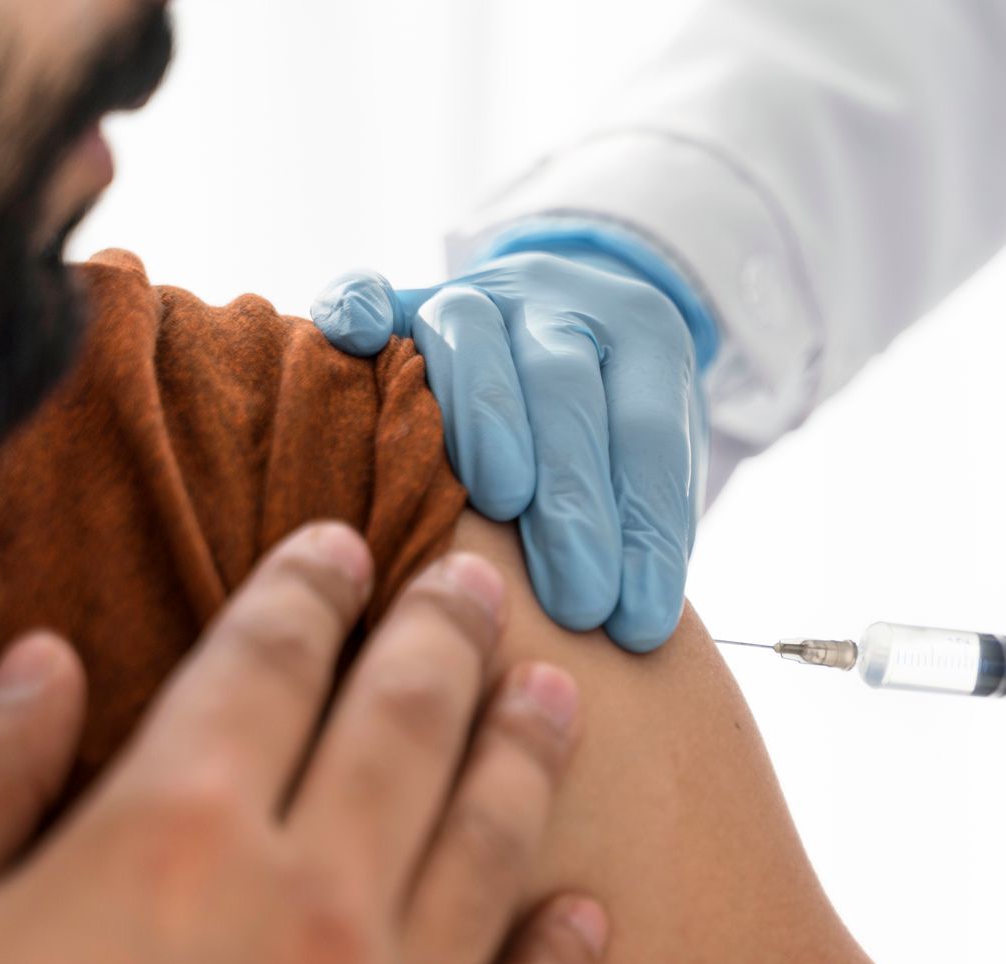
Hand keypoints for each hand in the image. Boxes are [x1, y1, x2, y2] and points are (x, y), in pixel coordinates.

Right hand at [0, 524, 605, 963]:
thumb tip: (43, 666)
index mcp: (167, 838)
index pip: (265, 662)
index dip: (307, 588)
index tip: (343, 542)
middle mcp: (309, 912)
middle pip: (405, 725)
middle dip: (445, 634)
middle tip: (483, 580)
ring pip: (489, 846)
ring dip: (528, 756)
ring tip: (562, 692)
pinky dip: (563, 960)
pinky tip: (588, 915)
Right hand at [314, 249, 706, 652]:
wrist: (585, 324)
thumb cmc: (620, 431)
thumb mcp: (658, 465)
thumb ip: (641, 522)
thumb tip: (625, 629)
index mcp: (646, 336)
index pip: (651, 435)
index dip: (646, 529)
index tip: (640, 624)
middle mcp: (562, 302)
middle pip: (565, 388)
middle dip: (573, 502)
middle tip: (580, 602)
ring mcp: (483, 294)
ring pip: (472, 334)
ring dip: (485, 419)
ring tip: (501, 502)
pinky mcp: (410, 298)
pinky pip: (376, 292)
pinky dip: (357, 306)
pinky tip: (346, 337)